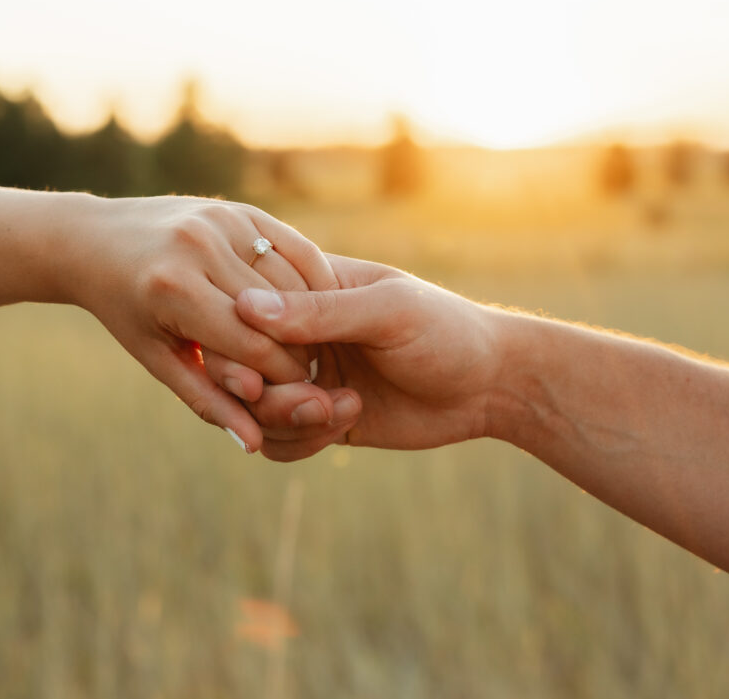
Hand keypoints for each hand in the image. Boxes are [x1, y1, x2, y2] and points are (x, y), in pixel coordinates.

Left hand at [60, 195, 337, 450]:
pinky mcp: (239, 207)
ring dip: (315, 315)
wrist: (96, 239)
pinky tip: (318, 305)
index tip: (299, 394)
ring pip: (295, 279)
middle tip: (312, 373)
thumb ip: (208, 401)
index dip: (283, 377)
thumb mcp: (159, 359)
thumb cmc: (126, 310)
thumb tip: (254, 446)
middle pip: (279, 314)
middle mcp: (199, 248)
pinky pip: (297, 245)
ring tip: (313, 344)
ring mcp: (221, 220)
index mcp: (174, 290)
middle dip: (301, 350)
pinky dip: (314, 278)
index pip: (253, 345)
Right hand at [217, 255, 503, 460]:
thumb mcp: (388, 312)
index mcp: (307, 288)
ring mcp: (306, 377)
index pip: (242, 311)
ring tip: (336, 410)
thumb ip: (320, 311)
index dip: (240, 344)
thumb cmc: (445, 331)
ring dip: (288, 418)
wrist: (490, 385)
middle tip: (311, 398)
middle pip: (238, 366)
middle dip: (264, 392)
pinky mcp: (319, 417)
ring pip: (254, 409)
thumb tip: (245, 306)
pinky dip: (302, 439)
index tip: (264, 369)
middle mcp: (298, 333)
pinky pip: (279, 439)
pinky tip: (348, 420)